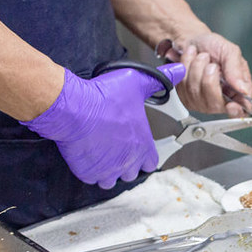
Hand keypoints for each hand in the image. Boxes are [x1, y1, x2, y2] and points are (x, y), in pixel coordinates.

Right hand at [21, 63, 184, 188]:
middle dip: (126, 164)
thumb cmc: (103, 97)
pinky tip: (87, 155)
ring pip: (111, 179)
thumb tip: (178, 71)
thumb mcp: (137, 82)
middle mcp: (127, 161)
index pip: (151, 162)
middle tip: (116, 148)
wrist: (73, 108)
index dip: (145, 157)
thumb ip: (159, 80)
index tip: (138, 150)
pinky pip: (91, 178)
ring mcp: (107, 170)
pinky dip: (90, 170)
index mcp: (142, 145)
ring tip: (101, 153)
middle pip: (131, 173)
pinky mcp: (87, 172)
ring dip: (108, 170)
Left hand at [163, 33, 251, 117]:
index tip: (230, 105)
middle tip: (211, 64)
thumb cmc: (212, 46)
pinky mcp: (185, 97)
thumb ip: (236, 69)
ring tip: (200, 58)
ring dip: (196, 69)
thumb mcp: (229, 51)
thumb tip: (242, 89)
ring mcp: (201, 101)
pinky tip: (190, 62)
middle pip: (214, 103)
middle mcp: (221, 99)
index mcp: (237, 90)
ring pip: (195, 93)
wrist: (191, 40)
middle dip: (209, 78)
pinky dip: (185, 69)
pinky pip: (182, 88)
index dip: (236, 111)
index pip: (241, 110)